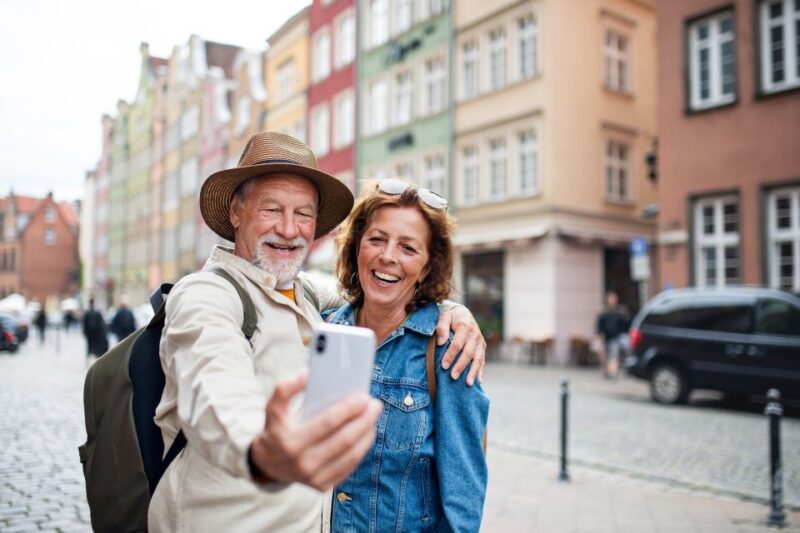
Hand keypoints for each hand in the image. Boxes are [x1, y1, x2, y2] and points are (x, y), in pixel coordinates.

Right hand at [248, 372, 382, 490]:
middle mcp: (302, 463)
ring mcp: (313, 477)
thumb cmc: (277, 430)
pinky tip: (366, 434)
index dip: (348, 409)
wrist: (268, 464)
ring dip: (366, 434)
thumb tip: (306, 374)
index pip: (327, 423)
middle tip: (375, 405)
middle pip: (343, 439)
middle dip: (364, 420)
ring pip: (350, 454)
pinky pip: (349, 466)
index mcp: (290, 441)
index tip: (363, 396)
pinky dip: (361, 449)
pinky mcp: (322, 486)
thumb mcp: (273, 408)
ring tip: (373, 417)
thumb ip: (284, 388)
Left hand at [435, 305, 485, 385]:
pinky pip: (482, 360)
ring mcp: (480, 342)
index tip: (443, 365)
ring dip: (473, 372)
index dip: (450, 355)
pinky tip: (478, 382)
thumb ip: (441, 327)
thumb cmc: (451, 317)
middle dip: (460, 366)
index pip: (457, 344)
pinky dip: (480, 371)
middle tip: (453, 377)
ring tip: (468, 383)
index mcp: (465, 326)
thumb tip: (441, 342)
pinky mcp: (482, 347)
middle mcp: (475, 334)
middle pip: (468, 353)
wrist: (463, 313)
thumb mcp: (445, 316)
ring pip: (478, 359)